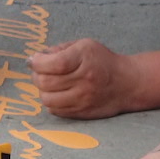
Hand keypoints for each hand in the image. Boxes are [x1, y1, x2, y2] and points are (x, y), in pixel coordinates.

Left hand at [29, 39, 143, 119]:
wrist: (126, 83)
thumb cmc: (101, 61)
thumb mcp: (83, 45)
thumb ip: (59, 50)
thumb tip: (35, 59)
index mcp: (84, 57)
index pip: (52, 63)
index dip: (36, 62)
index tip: (33, 60)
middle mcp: (84, 80)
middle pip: (45, 83)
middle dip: (36, 75)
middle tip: (39, 71)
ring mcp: (83, 99)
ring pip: (47, 99)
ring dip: (42, 91)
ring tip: (48, 83)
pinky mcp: (82, 113)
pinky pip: (55, 111)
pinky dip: (51, 102)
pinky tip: (57, 94)